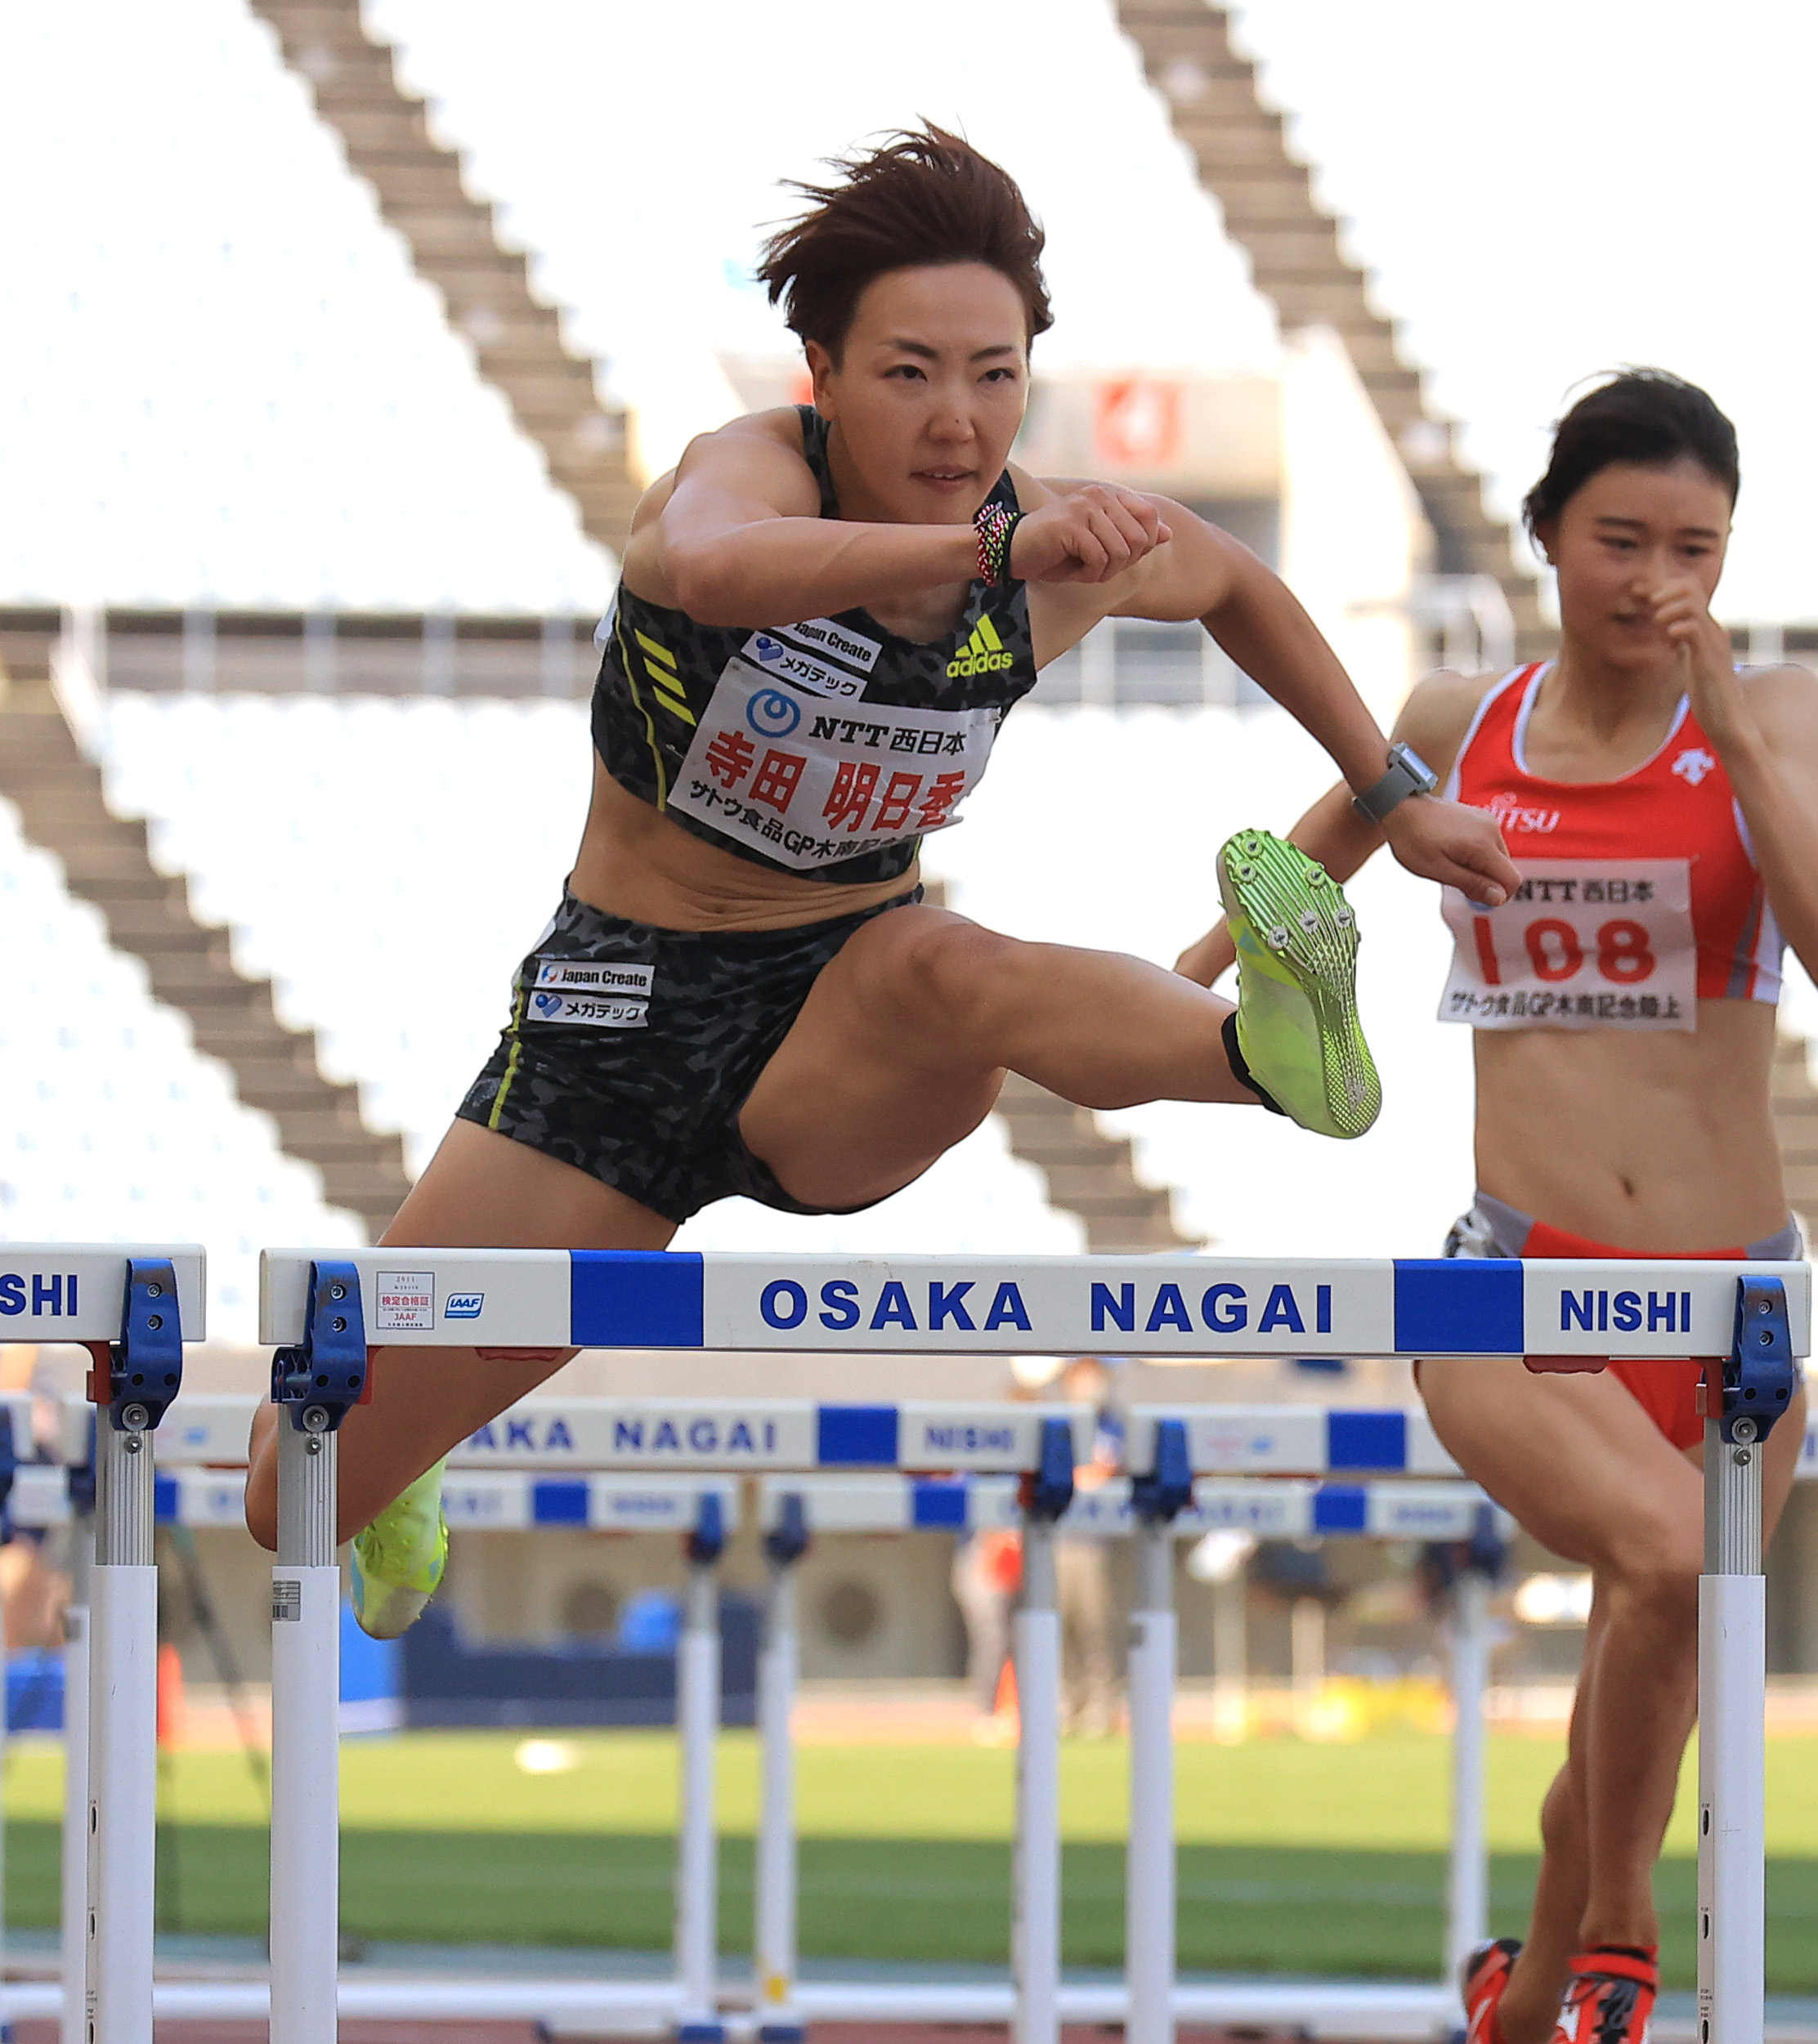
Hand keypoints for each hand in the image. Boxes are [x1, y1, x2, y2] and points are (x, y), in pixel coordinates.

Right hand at [1008, 484, 1171, 583]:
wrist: (1012, 553)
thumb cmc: (1056, 552)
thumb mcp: (1101, 546)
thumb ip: (1134, 537)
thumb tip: (1168, 534)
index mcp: (1108, 495)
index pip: (1149, 517)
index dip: (1142, 545)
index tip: (1116, 557)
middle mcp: (1099, 495)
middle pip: (1139, 540)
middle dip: (1122, 565)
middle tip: (1097, 569)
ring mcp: (1085, 507)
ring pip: (1121, 552)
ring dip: (1104, 572)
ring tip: (1084, 569)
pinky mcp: (1072, 524)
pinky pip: (1099, 559)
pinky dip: (1089, 575)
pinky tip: (1073, 571)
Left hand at [1380, 794, 1516, 906]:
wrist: (1401, 808)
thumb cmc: (1413, 839)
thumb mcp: (1438, 869)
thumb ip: (1471, 884)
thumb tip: (1499, 898)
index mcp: (1483, 845)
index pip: (1512, 880)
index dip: (1497, 895)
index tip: (1473, 896)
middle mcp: (1491, 830)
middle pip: (1506, 868)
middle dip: (1486, 880)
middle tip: (1455, 877)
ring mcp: (1487, 821)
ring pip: (1499, 857)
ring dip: (1481, 867)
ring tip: (1451, 862)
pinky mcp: (1482, 817)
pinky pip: (1490, 844)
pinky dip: (1478, 854)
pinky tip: (1454, 851)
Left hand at [1649, 578, 1756, 752]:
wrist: (1729, 721)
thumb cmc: (1709, 696)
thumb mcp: (1692, 662)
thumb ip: (1684, 645)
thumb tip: (1670, 635)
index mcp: (1708, 629)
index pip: (1690, 590)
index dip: (1664, 589)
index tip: (1644, 600)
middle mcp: (1713, 630)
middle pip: (1691, 588)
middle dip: (1663, 592)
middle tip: (1649, 609)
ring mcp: (1713, 642)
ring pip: (1691, 604)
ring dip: (1666, 610)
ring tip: (1657, 625)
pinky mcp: (1708, 658)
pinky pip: (1692, 630)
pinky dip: (1674, 630)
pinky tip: (1667, 645)